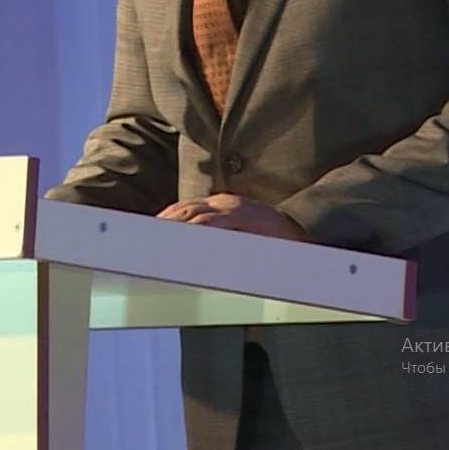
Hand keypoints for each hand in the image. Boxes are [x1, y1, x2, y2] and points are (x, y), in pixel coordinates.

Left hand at [157, 193, 311, 239]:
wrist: (303, 229)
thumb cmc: (274, 237)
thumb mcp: (243, 233)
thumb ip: (222, 234)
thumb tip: (196, 247)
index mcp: (223, 205)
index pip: (187, 207)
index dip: (167, 217)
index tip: (150, 227)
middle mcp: (225, 202)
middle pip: (185, 208)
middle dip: (164, 221)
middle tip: (145, 234)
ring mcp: (233, 208)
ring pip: (194, 213)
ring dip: (173, 225)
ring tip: (155, 236)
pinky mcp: (241, 216)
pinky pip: (212, 222)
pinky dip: (193, 228)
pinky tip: (181, 236)